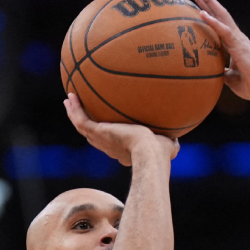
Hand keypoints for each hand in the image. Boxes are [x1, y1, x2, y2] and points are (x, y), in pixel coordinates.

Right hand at [64, 94, 178, 165]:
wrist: (150, 153)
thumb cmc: (161, 153)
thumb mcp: (169, 145)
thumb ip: (172, 142)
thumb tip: (179, 140)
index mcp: (123, 150)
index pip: (111, 143)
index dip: (106, 135)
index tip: (105, 126)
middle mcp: (109, 146)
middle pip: (92, 134)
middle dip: (85, 122)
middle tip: (79, 110)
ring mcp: (101, 140)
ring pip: (82, 126)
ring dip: (74, 113)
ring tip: (69, 100)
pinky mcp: (97, 132)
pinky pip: (80, 120)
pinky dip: (74, 109)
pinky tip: (71, 96)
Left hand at [187, 0, 249, 101]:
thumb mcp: (230, 78)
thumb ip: (220, 71)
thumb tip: (209, 72)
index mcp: (233, 43)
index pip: (217, 21)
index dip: (206, 9)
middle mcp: (236, 37)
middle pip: (218, 12)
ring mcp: (238, 40)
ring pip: (221, 15)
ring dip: (207, 1)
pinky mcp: (240, 47)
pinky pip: (225, 31)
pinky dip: (213, 21)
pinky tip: (202, 13)